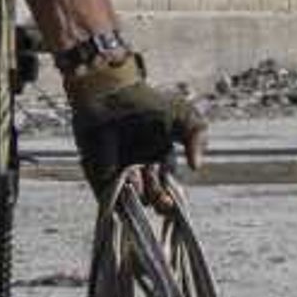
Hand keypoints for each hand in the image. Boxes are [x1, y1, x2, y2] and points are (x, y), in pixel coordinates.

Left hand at [69, 63, 204, 200]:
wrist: (109, 94)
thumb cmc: (146, 103)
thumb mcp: (182, 115)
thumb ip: (197, 136)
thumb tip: (196, 166)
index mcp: (163, 166)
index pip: (171, 193)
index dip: (173, 198)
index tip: (171, 198)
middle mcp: (143, 176)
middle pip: (154, 201)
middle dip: (157, 198)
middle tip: (154, 180)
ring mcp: (121, 180)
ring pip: (133, 202)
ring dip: (136, 194)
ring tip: (133, 172)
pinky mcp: (100, 180)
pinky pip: (109, 202)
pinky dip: (117, 202)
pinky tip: (122, 185)